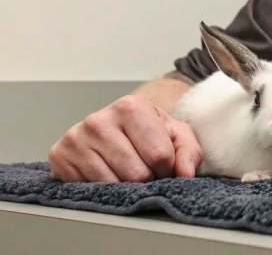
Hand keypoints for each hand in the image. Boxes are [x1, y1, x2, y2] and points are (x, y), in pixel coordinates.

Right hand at [48, 94, 202, 181]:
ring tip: (126, 172)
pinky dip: (102, 189)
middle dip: (147, 179)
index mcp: (131, 106)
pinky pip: (88, 189)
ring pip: (112, 184)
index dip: (167, 169)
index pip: (159, 155)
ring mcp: (76, 137)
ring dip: (125, 187)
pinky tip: (106, 174)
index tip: (164, 165)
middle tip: (145, 171)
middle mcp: (99, 119)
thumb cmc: (148, 132)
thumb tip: (185, 174)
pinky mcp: (59, 155)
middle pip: (136, 173)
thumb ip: (188, 152)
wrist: (113, 129)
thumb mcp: (176, 135)